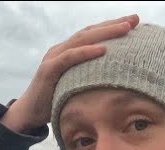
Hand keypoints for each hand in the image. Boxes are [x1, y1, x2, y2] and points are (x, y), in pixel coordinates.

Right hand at [1, 15, 138, 133]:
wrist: (28, 114)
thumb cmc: (54, 102)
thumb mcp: (77, 87)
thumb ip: (91, 79)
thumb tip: (117, 82)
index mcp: (69, 52)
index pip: (94, 35)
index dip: (113, 27)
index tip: (135, 23)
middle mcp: (62, 50)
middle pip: (91, 32)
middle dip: (114, 24)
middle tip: (136, 19)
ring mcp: (54, 57)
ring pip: (82, 40)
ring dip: (105, 33)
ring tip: (125, 28)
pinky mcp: (48, 69)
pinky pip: (69, 57)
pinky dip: (86, 52)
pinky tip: (103, 49)